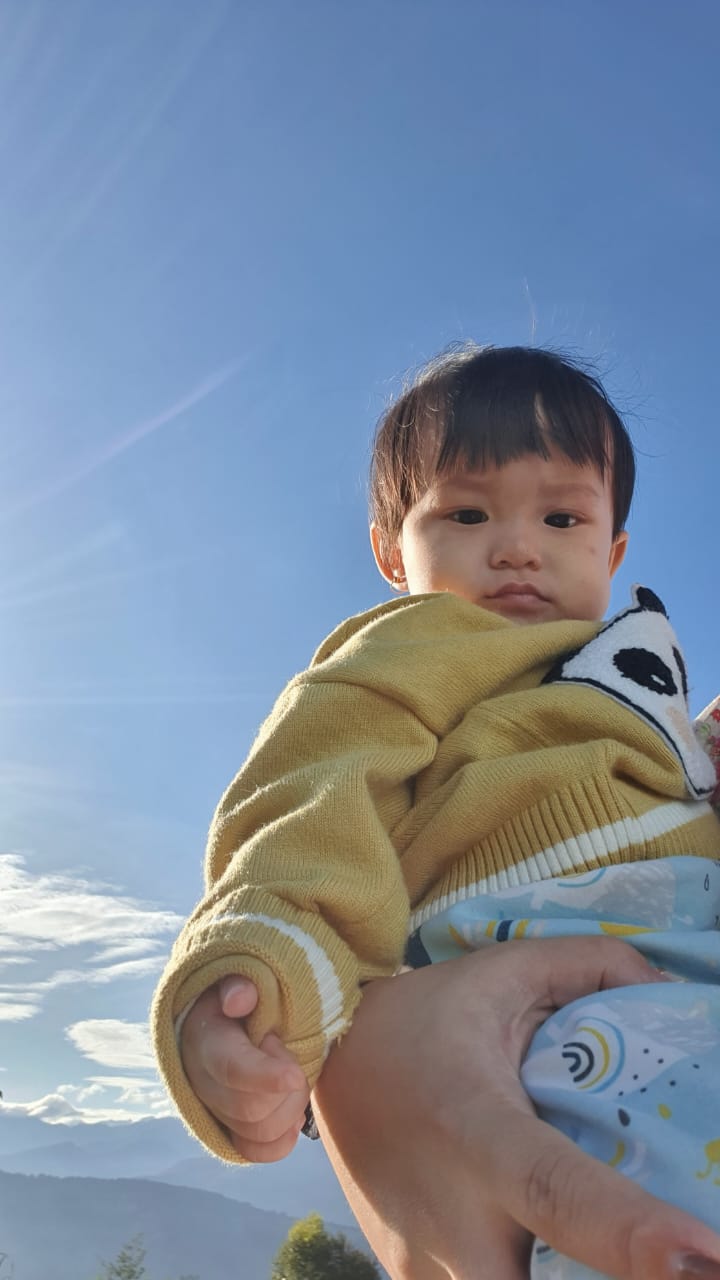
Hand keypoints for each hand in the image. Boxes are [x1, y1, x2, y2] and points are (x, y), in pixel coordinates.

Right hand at [180, 975, 308, 1161]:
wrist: (234, 1014)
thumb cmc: (245, 994)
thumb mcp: (239, 978)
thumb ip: (240, 983)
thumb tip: (239, 1000)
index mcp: (204, 1039)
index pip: (230, 1068)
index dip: (265, 1076)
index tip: (294, 1072)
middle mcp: (201, 1081)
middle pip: (250, 1108)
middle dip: (285, 1086)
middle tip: (289, 1055)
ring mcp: (213, 1109)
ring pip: (259, 1132)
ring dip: (290, 1109)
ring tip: (291, 1077)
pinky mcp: (228, 1129)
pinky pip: (256, 1151)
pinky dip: (282, 1139)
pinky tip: (292, 1113)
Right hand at [313, 937, 719, 1279]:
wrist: (324, 1061)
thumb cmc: (426, 1017)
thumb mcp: (505, 973)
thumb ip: (596, 967)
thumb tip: (678, 993)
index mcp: (477, 1131)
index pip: (557, 1193)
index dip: (631, 1235)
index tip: (705, 1259)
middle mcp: (449, 1218)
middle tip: (681, 1261)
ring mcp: (424, 1268)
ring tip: (609, 1248)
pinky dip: (526, 1275)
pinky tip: (535, 1240)